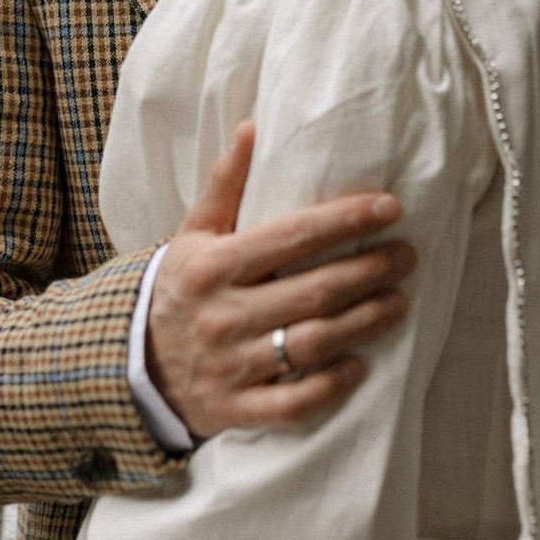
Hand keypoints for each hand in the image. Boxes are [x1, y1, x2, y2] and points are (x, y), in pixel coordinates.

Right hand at [146, 123, 416, 438]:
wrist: (132, 363)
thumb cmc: (179, 289)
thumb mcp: (192, 234)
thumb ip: (224, 184)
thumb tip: (254, 129)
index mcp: (211, 265)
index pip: (292, 236)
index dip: (346, 221)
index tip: (389, 208)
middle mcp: (220, 315)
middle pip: (313, 291)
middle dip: (370, 271)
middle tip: (407, 256)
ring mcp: (227, 366)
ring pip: (311, 344)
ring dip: (364, 323)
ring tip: (399, 303)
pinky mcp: (233, 410)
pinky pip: (292, 404)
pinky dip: (329, 385)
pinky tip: (358, 366)